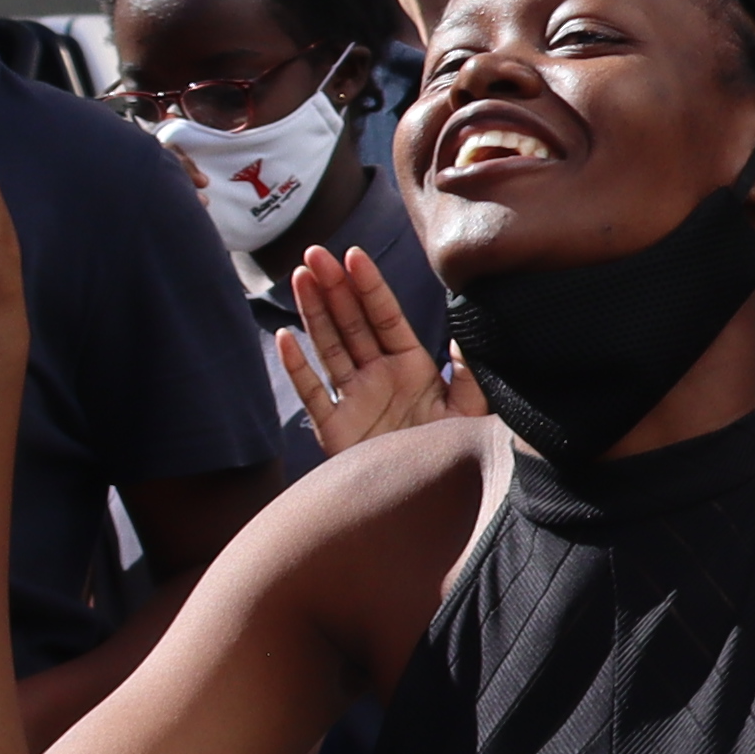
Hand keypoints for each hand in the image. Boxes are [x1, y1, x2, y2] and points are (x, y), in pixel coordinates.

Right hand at [279, 244, 484, 452]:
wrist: (428, 501)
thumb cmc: (451, 453)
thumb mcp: (469, 410)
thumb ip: (467, 373)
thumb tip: (467, 334)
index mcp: (411, 366)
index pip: (386, 316)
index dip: (369, 286)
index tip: (354, 255)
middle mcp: (378, 377)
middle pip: (351, 323)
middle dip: (334, 287)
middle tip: (315, 252)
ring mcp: (353, 400)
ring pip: (328, 347)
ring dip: (313, 312)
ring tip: (300, 276)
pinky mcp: (334, 429)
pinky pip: (312, 394)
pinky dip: (297, 367)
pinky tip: (285, 338)